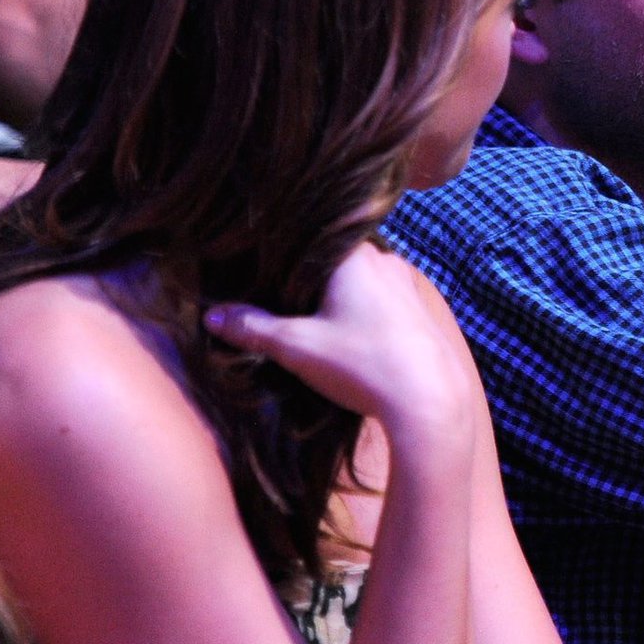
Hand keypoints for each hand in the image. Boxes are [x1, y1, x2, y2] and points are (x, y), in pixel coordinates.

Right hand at [204, 245, 475, 445]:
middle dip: (303, 282)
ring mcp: (405, 283)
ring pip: (356, 281)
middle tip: (276, 305)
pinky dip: (357, 311)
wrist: (429, 401)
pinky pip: (378, 299)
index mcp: (353, 254)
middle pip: (330, 261)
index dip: (276, 261)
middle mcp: (383, 259)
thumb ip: (252, 326)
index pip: (304, 242)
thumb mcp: (297, 346)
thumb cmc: (363, 365)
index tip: (255, 280)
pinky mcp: (418, 309)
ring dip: (333, 298)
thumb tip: (214, 315)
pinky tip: (346, 336)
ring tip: (309, 324)